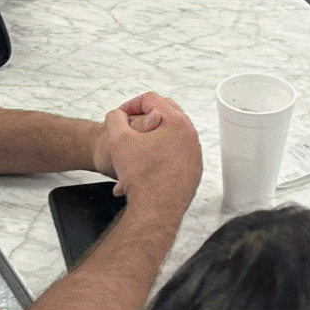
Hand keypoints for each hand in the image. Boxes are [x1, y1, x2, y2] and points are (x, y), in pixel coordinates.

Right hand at [95, 92, 201, 206]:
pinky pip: (175, 155)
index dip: (130, 105)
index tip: (119, 117)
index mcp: (177, 122)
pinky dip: (159, 156)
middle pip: (164, 116)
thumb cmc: (142, 176)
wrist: (155, 210)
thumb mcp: (118, 140)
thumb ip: (115, 119)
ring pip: (170, 137)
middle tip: (127, 129)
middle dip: (141, 120)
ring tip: (132, 153)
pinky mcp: (193, 171)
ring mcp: (194, 154)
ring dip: (150, 140)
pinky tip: (143, 168)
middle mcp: (190, 136)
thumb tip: (116, 115)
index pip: (151, 100)